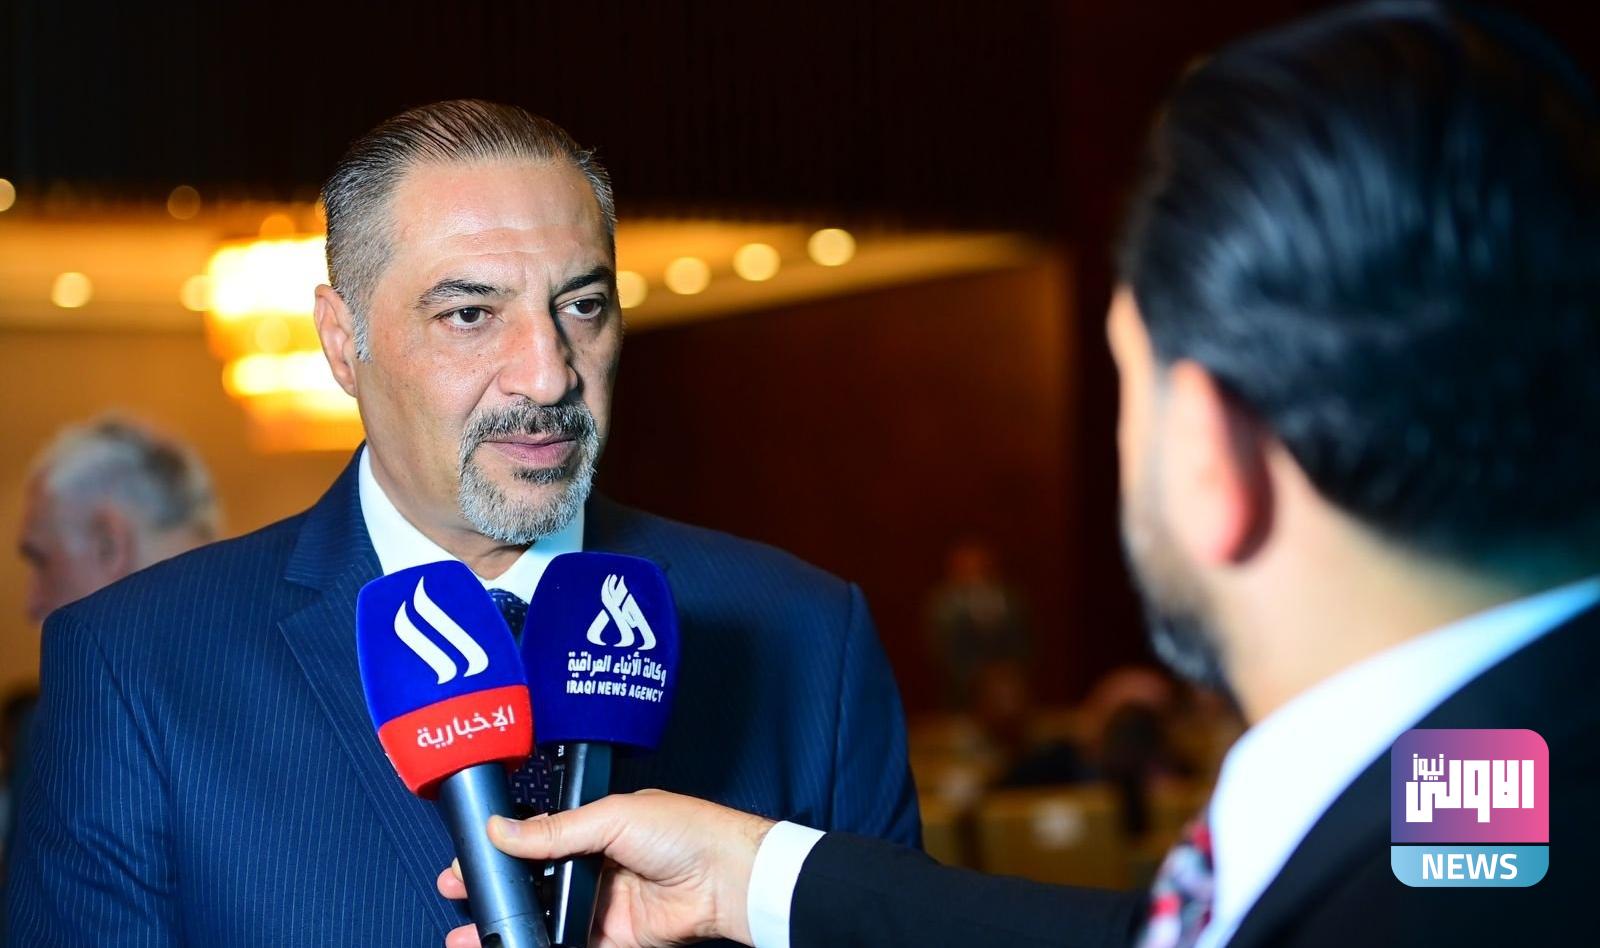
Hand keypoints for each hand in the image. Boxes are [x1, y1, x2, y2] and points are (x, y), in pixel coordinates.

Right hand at [438, 789, 774, 947]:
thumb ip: (555, 831)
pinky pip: (568, 944)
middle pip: (536, 880)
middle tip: (458, 893)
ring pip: (545, 916)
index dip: (504, 847)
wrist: (726, 877)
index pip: (539, 836)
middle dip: (498, 888)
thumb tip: (502, 830)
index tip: (469, 857)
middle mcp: (595, 864)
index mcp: (596, 826)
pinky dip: (541, 946)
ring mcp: (602, 903)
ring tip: (470, 933)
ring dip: (512, 923)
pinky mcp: (613, 937)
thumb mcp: (612, 818)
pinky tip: (510, 947)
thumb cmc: (683, 831)